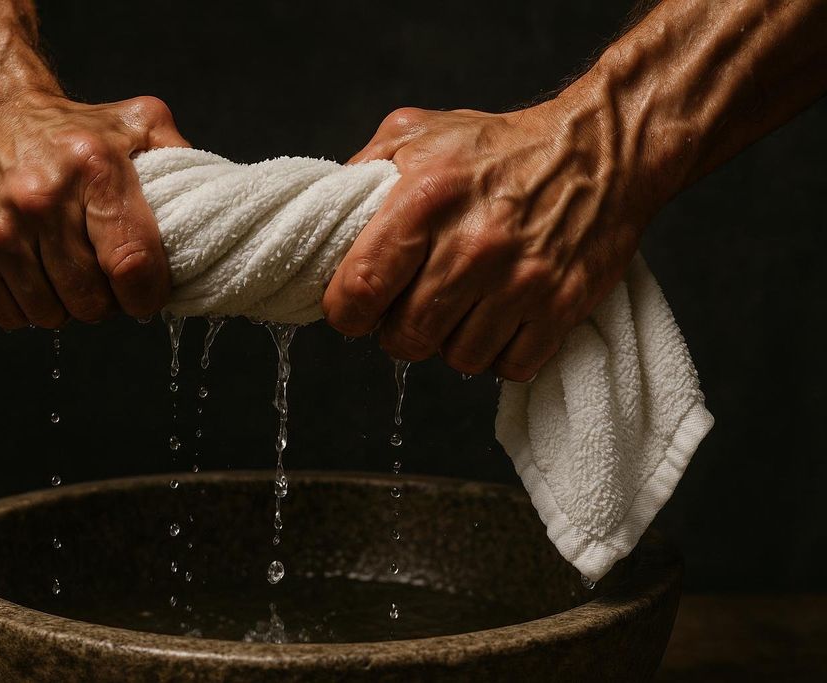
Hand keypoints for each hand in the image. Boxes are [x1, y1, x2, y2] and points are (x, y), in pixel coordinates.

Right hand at [0, 92, 188, 328]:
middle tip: (107, 280)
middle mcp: (39, 198)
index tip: (147, 296)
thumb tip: (221, 205)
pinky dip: (29, 308)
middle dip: (108, 302)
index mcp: (93, 168)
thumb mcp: (138, 124)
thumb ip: (182, 159)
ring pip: (51, 315)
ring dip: (68, 306)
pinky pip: (10, 315)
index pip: (131, 265)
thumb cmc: (74, 128)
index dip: (146, 296)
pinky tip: (37, 275)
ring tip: (72, 274)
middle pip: (91, 301)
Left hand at [322, 100, 656, 380]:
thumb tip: (326, 223)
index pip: (359, 290)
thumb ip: (362, 174)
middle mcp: (473, 244)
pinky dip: (500, 353)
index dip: (346, 312)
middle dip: (398, 331)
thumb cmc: (500, 145)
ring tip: (460, 307)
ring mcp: (521, 280)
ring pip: (457, 359)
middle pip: (405, 338)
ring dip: (451, 342)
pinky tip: (498, 319)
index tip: (355, 309)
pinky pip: (510, 366)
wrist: (601, 147)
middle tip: (411, 306)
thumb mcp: (417, 133)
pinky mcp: (562, 305)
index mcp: (424, 199)